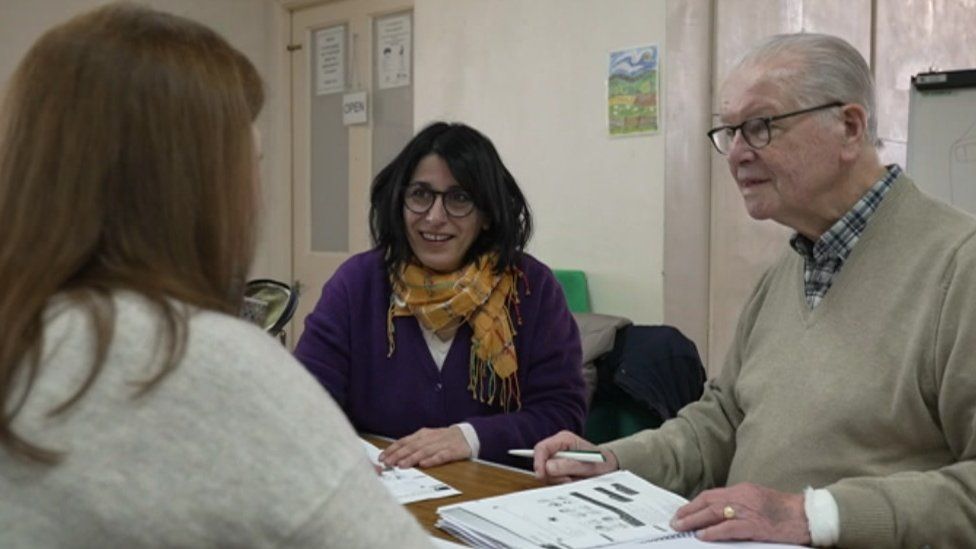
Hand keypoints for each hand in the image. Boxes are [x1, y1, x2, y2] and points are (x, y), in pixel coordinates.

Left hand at [379, 426, 471, 467]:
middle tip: (387, 462)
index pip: (404, 441)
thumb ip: (413, 445)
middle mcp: (430, 438)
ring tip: (401, 465)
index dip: (392, 449)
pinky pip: (442, 455)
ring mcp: (442, 444)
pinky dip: (432, 459)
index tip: (381, 457)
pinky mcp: (453, 451)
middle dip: (398, 454)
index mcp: (422, 435)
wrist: (467, 435)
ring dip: (412, 458)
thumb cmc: (443, 439)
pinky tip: (424, 464)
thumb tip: (394, 455)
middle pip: (412, 446)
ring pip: (424, 451)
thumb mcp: (427, 439)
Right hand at [532, 430, 617, 483]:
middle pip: (542, 463)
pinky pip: (553, 480)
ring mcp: (557, 459)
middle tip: (569, 479)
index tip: (541, 475)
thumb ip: (568, 465)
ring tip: (575, 479)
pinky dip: (562, 483)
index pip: (541, 448)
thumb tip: (548, 467)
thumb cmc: (601, 463)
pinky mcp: (557, 470)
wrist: (609, 469)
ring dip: (560, 481)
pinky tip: (573, 481)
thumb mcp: (588, 465)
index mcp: (563, 439)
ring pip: (546, 474)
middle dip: (554, 475)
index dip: (538, 462)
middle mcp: (557, 448)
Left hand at [671, 483, 810, 544]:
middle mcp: (742, 496)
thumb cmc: (786, 510)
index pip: (711, 495)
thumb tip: (719, 513)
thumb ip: (740, 503)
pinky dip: (713, 531)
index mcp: (743, 489)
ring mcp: (748, 510)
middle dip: (689, 512)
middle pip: (708, 502)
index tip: (682, 512)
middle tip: (675, 521)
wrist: (807, 515)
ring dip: (695, 521)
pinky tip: (702, 536)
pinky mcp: (755, 525)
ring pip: (714, 513)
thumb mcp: (758, 500)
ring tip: (682, 528)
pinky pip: (729, 528)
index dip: (694, 504)